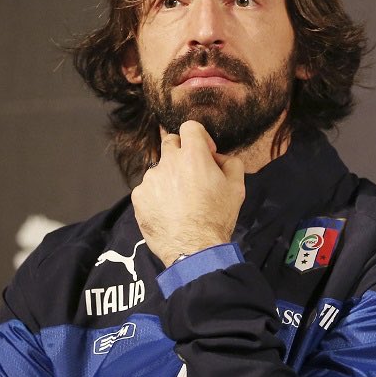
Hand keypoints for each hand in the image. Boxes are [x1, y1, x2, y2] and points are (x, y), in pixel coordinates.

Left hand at [131, 121, 244, 266]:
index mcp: (193, 155)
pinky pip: (148, 188)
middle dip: (181, 152)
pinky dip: (157, 195)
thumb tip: (219, 157)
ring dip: (169, 177)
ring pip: (159, 168)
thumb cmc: (217, 217)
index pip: (190, 126)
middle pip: (170, 142)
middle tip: (192, 174)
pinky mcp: (138, 196)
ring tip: (180, 201)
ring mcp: (150, 179)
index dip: (200, 137)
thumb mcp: (237, 188)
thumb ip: (231, 162)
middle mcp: (168, 161)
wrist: (193, 249)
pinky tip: (167, 211)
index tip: (206, 154)